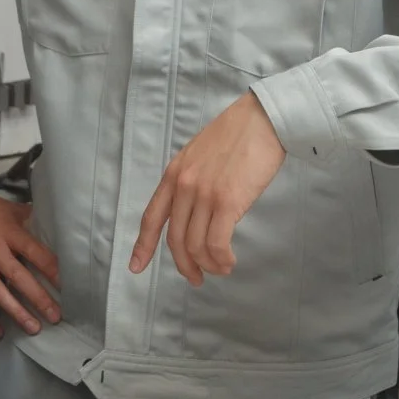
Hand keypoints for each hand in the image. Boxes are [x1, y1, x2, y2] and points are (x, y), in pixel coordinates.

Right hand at [0, 191, 58, 339]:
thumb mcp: (7, 209)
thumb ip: (28, 219)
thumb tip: (52, 224)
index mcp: (10, 233)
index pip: (36, 254)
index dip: (53, 271)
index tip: (69, 287)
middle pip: (19, 278)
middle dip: (39, 299)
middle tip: (55, 317)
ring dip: (16, 312)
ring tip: (32, 328)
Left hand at [131, 92, 284, 286]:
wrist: (262, 119)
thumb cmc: (238, 135)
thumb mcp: (199, 155)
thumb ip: (190, 180)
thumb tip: (194, 210)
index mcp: (173, 174)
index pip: (151, 217)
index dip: (143, 246)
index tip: (136, 267)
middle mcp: (183, 186)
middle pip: (174, 239)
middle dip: (184, 265)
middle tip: (196, 279)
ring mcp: (203, 194)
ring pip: (195, 245)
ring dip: (208, 265)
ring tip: (220, 269)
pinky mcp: (227, 201)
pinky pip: (216, 243)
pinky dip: (221, 259)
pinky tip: (229, 262)